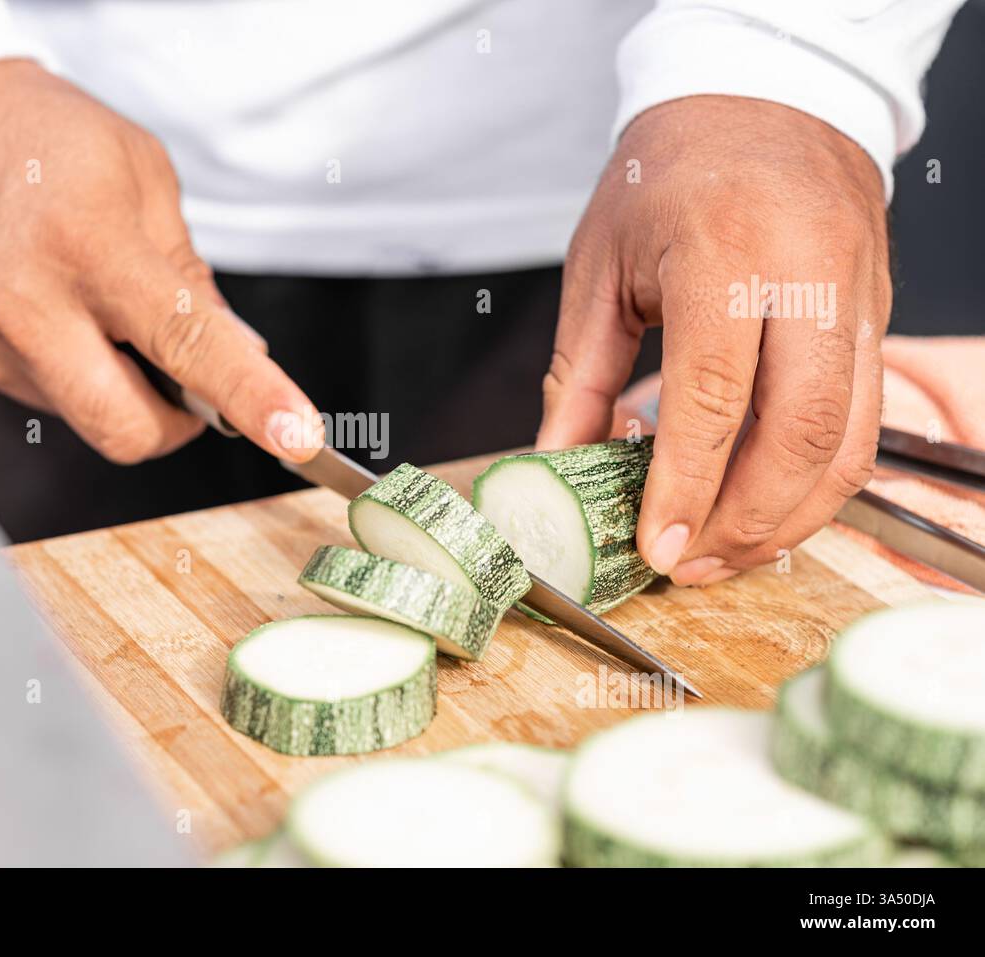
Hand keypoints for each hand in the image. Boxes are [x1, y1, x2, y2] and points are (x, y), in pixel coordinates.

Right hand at [0, 60, 322, 463]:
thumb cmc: (34, 134)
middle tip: (187, 387)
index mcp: (87, 245)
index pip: (187, 344)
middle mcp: (23, 305)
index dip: (249, 399)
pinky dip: (61, 367)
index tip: (295, 436)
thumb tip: (237, 351)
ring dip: (111, 382)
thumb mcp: (139, 175)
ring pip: (80, 414)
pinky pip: (34, 393)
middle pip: (124, 429)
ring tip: (90, 306)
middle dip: (174, 425)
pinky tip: (44, 308)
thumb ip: (189, 274)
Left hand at [538, 95, 888, 584]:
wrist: (761, 101)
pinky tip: (767, 508)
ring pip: (849, 439)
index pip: (715, 395)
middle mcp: (807, 274)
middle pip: (800, 432)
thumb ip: (581, 375)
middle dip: (744, 520)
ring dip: (790, 518)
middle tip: (689, 565)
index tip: (654, 545)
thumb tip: (557, 463)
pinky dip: (819, 481)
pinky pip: (865, 420)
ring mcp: (857, 295)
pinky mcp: (878, 314)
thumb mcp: (599, 266)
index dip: (685, 485)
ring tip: (725, 556)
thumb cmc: (668, 175)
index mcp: (726, 250)